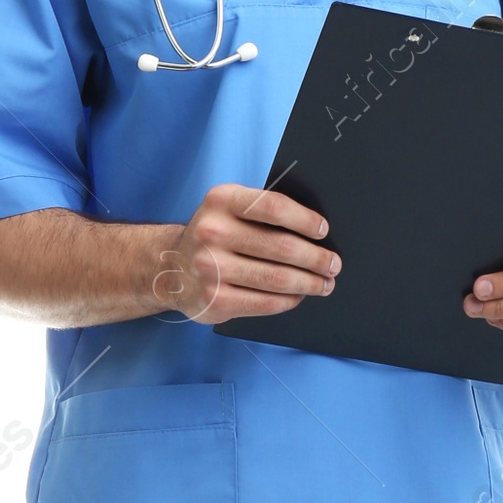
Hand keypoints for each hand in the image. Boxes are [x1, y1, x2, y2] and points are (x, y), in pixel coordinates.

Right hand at [153, 185, 339, 323]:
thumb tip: (315, 231)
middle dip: (316, 258)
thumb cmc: (214, 236)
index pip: (273, 207)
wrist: (169, 268)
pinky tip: (298, 296)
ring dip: (309, 283)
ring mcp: (211, 268)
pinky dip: (289, 300)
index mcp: (221, 200)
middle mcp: (212, 231)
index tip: (323, 231)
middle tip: (333, 265)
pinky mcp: (215, 299)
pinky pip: (264, 302)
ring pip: (277, 278)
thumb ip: (261, 212)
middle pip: (281, 247)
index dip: (305, 220)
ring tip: (324, 284)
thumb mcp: (228, 210)